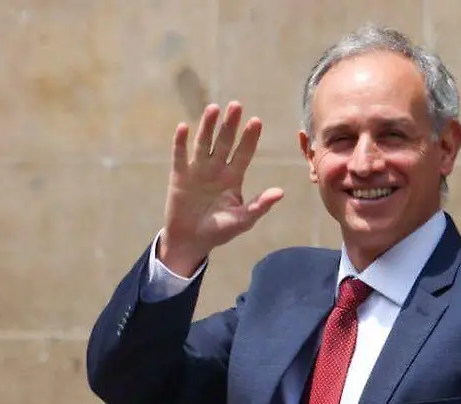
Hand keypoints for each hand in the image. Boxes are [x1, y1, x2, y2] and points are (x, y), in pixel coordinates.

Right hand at [160, 101, 284, 275]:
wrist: (192, 241)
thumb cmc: (219, 230)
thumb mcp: (243, 220)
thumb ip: (260, 205)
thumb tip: (280, 192)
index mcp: (234, 177)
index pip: (244, 153)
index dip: (249, 138)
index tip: (256, 121)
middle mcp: (217, 169)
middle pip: (225, 142)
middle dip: (230, 125)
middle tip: (236, 105)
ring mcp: (198, 170)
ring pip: (204, 143)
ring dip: (208, 126)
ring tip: (214, 108)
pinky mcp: (179, 175)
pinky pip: (180, 155)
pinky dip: (181, 142)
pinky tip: (184, 127)